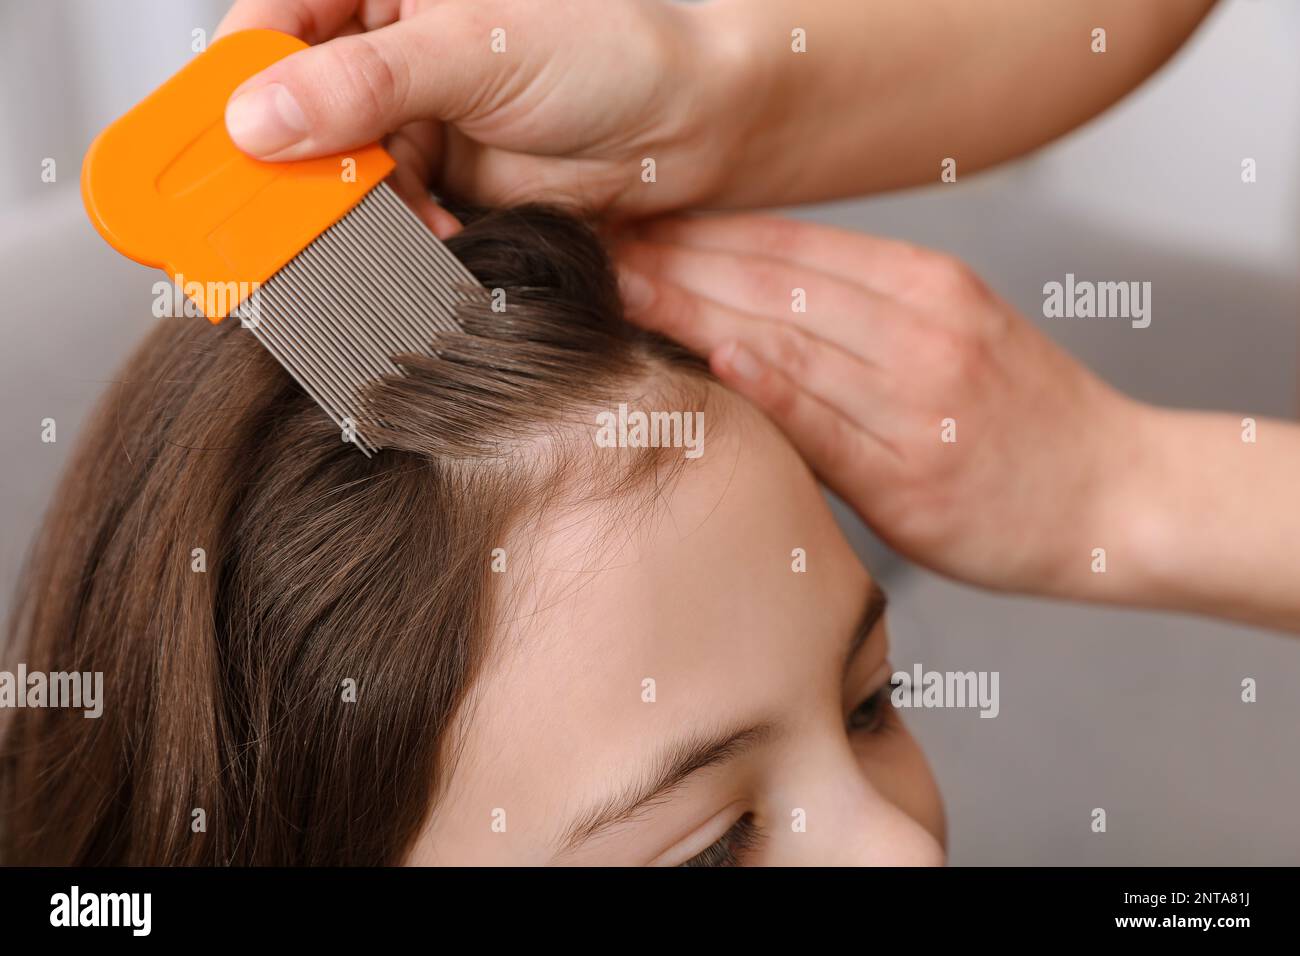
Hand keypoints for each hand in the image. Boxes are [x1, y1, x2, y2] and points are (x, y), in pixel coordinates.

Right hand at [216, 0, 748, 223]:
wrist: (688, 125)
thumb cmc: (607, 51)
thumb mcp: (475, 51)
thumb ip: (366, 86)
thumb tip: (260, 118)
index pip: (272, 25)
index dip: (234, 87)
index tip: (216, 148)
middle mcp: (384, 51)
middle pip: (292, 111)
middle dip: (286, 169)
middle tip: (270, 221)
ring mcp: (408, 120)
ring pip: (335, 174)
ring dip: (349, 216)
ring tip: (370, 239)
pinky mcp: (439, 181)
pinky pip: (389, 216)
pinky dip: (400, 239)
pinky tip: (430, 244)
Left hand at [615, 215, 1149, 597]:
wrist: (1119, 497)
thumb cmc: (1031, 424)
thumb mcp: (960, 335)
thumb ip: (866, 315)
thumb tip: (755, 310)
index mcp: (928, 287)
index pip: (791, 245)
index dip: (703, 231)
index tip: (638, 225)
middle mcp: (921, 329)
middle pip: (775, 281)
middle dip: (677, 261)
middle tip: (599, 248)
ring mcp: (917, 400)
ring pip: (787, 338)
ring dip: (693, 309)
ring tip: (619, 291)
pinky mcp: (911, 476)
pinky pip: (822, 422)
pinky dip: (766, 385)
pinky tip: (711, 356)